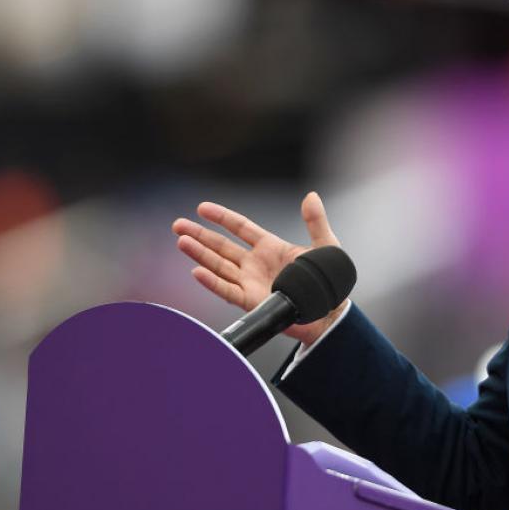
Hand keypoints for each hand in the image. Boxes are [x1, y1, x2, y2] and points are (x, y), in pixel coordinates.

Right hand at [171, 192, 346, 345]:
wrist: (330, 313)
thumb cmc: (328, 281)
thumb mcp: (325, 246)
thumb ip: (316, 221)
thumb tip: (311, 196)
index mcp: (270, 247)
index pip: (240, 228)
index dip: (221, 217)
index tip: (202, 208)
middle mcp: (255, 264)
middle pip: (221, 246)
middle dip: (199, 235)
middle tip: (178, 225)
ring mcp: (250, 282)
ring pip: (218, 266)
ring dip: (199, 255)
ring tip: (181, 241)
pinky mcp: (251, 301)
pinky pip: (227, 290)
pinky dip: (212, 282)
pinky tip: (197, 272)